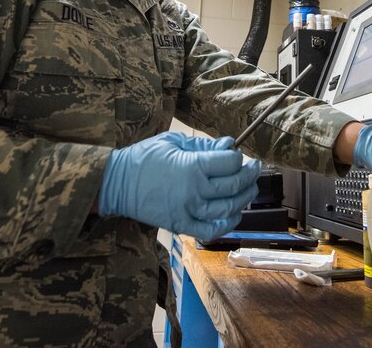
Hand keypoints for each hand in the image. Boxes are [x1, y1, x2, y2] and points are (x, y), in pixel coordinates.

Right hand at [98, 132, 261, 239]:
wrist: (116, 184)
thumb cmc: (144, 158)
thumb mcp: (174, 142)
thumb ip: (204, 144)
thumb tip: (229, 145)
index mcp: (192, 166)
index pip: (230, 163)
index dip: (238, 158)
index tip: (237, 154)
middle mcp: (194, 191)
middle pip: (235, 185)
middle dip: (250, 175)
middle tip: (254, 168)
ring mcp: (188, 211)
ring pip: (229, 208)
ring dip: (244, 198)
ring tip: (248, 189)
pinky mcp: (181, 225)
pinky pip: (212, 230)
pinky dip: (228, 224)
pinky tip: (234, 214)